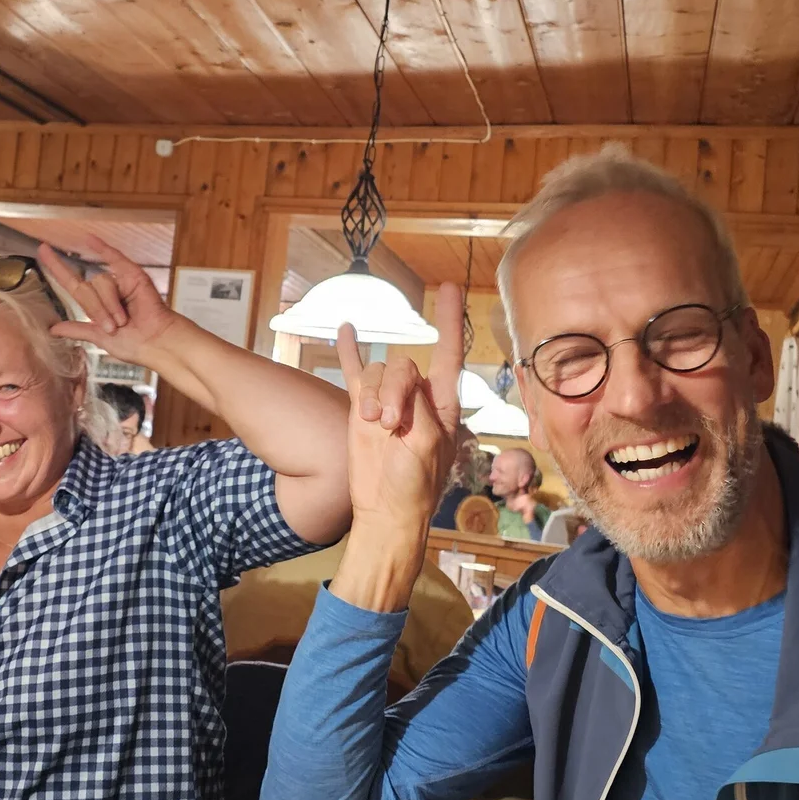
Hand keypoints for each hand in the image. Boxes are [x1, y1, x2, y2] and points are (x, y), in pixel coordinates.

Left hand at [40, 241, 184, 366]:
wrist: (155, 343)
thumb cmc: (134, 344)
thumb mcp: (98, 338)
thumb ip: (77, 329)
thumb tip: (54, 328)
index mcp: (96, 305)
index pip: (71, 282)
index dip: (56, 267)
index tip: (41, 250)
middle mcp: (105, 291)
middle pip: (85, 290)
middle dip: (97, 310)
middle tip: (114, 326)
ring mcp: (118, 281)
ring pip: (99, 283)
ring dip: (110, 305)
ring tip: (124, 319)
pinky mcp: (132, 274)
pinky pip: (113, 257)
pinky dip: (101, 248)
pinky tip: (88, 239)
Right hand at [329, 285, 463, 610]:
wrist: (386, 511)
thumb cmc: (417, 485)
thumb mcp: (429, 442)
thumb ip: (417, 403)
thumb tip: (398, 380)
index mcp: (442, 404)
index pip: (448, 352)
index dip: (450, 320)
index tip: (451, 288)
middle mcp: (416, 397)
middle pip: (403, 366)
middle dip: (394, 391)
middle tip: (389, 425)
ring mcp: (386, 401)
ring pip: (377, 373)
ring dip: (374, 396)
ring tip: (374, 426)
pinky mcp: (360, 410)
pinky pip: (354, 372)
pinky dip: (350, 351)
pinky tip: (346, 330)